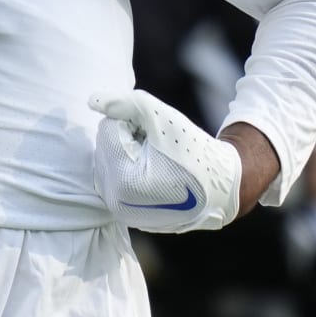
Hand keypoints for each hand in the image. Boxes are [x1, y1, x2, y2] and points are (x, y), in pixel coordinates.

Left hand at [89, 89, 241, 232]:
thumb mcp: (162, 119)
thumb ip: (126, 104)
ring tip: (159, 162)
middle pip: (106, 148)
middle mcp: (116, 203)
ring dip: (130, 154)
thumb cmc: (195, 150)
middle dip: (129, 139)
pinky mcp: (129, 216)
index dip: (134, 124)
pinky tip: (157, 176)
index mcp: (122, 182)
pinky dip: (133, 171)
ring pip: (110, 162)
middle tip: (160, 149)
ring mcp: (122, 213)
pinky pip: (118, 180)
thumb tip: (92, 100)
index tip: (158, 137)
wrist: (223, 186)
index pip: (108, 131)